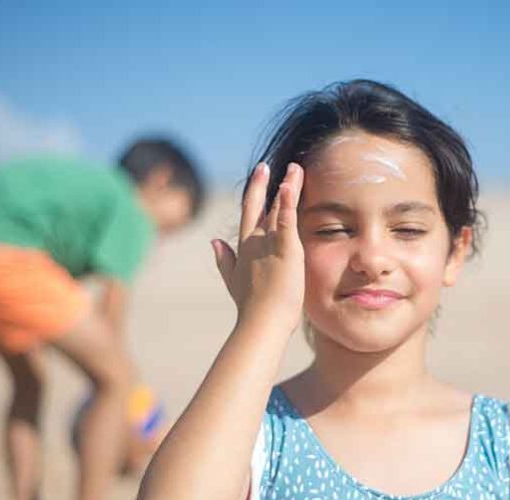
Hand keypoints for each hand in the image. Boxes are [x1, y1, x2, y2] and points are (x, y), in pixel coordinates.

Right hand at [212, 162, 304, 333]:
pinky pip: (286, 218)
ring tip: (296, 168)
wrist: (261, 323)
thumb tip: (214, 241)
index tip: (259, 177)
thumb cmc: (252, 308)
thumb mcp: (233, 281)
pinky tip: (290, 184)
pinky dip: (288, 200)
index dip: (254, 195)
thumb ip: (225, 260)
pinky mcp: (285, 248)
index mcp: (244, 248)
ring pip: (277, 207)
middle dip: (262, 184)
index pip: (249, 216)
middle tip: (265, 166)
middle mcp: (254, 241)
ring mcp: (268, 243)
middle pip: (258, 205)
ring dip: (287, 185)